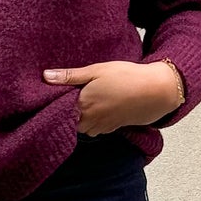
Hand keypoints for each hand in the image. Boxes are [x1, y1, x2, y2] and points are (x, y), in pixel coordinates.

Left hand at [42, 59, 182, 134]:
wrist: (155, 91)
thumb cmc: (126, 77)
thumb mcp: (97, 70)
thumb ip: (71, 76)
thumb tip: (46, 76)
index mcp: (83, 104)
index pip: (59, 112)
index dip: (55, 105)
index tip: (52, 98)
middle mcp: (90, 119)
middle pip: (70, 122)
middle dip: (67, 114)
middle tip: (69, 99)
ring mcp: (102, 126)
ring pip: (83, 128)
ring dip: (81, 119)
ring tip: (85, 104)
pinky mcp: (113, 128)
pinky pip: (96, 130)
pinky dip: (93, 123)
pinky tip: (98, 110)